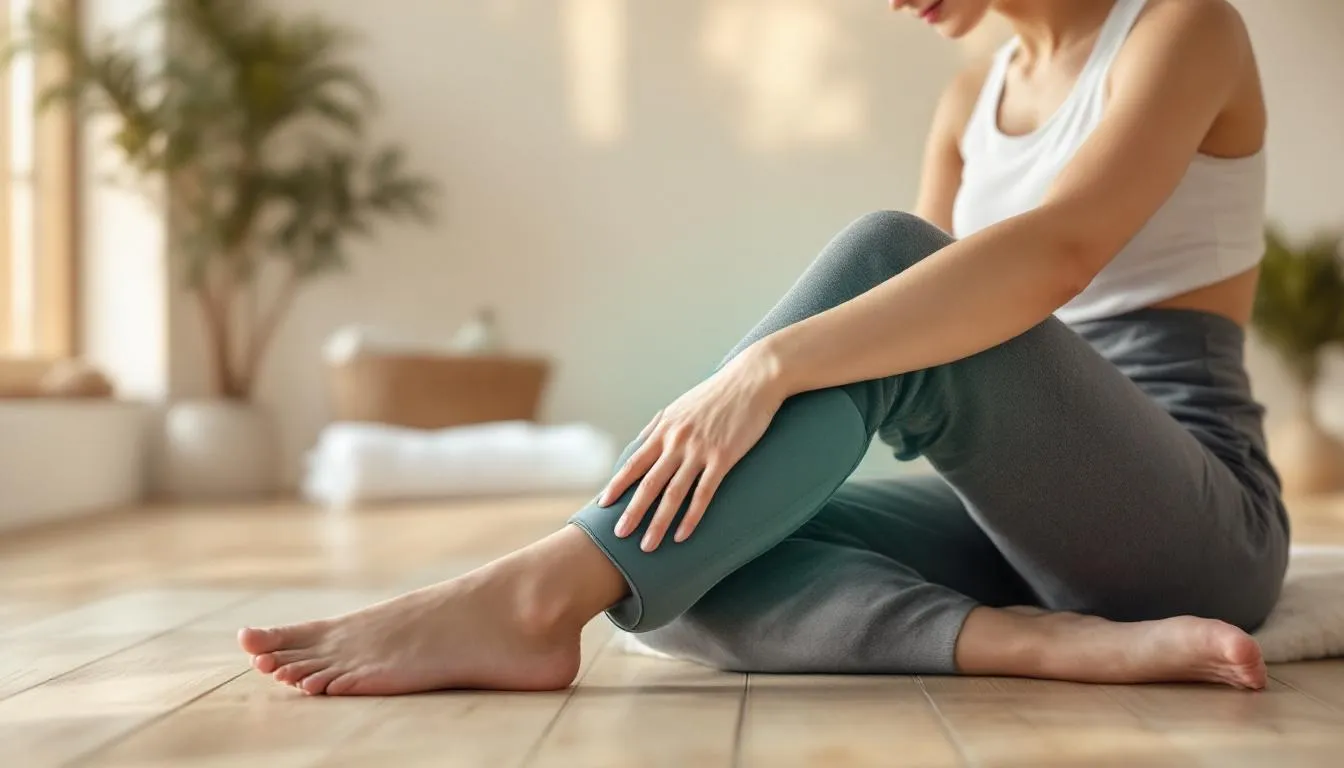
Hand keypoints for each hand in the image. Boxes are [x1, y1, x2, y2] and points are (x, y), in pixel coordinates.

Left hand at [598, 344, 788, 551]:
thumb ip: (658, 425)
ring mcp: (699, 450)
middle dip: (632, 511)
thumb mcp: (680, 405)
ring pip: (673, 493)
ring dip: (658, 522)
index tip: (602, 505)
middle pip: (649, 483)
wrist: (752, 379)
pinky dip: (691, 517)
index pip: (634, 463)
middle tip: (618, 535)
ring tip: (647, 546)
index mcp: (665, 429)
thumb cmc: (717, 393)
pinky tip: (682, 535)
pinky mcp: (723, 458)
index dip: (617, 485)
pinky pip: (703, 493)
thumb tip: (639, 441)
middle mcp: (677, 441)